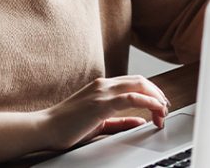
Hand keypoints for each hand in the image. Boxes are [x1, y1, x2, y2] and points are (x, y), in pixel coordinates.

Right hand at [42, 75, 170, 149]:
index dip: (151, 93)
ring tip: (163, 112)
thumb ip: (120, 123)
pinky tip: (156, 110)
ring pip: (139, 85)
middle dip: (158, 94)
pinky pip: (132, 98)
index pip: (134, 83)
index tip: (160, 107)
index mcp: (102, 87)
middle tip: (165, 110)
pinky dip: (148, 102)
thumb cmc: (66, 128)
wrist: (44, 128)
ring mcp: (102, 92)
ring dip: (156, 98)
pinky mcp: (101, 103)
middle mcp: (104, 85)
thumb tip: (141, 121)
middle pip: (141, 80)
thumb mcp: (99, 124)